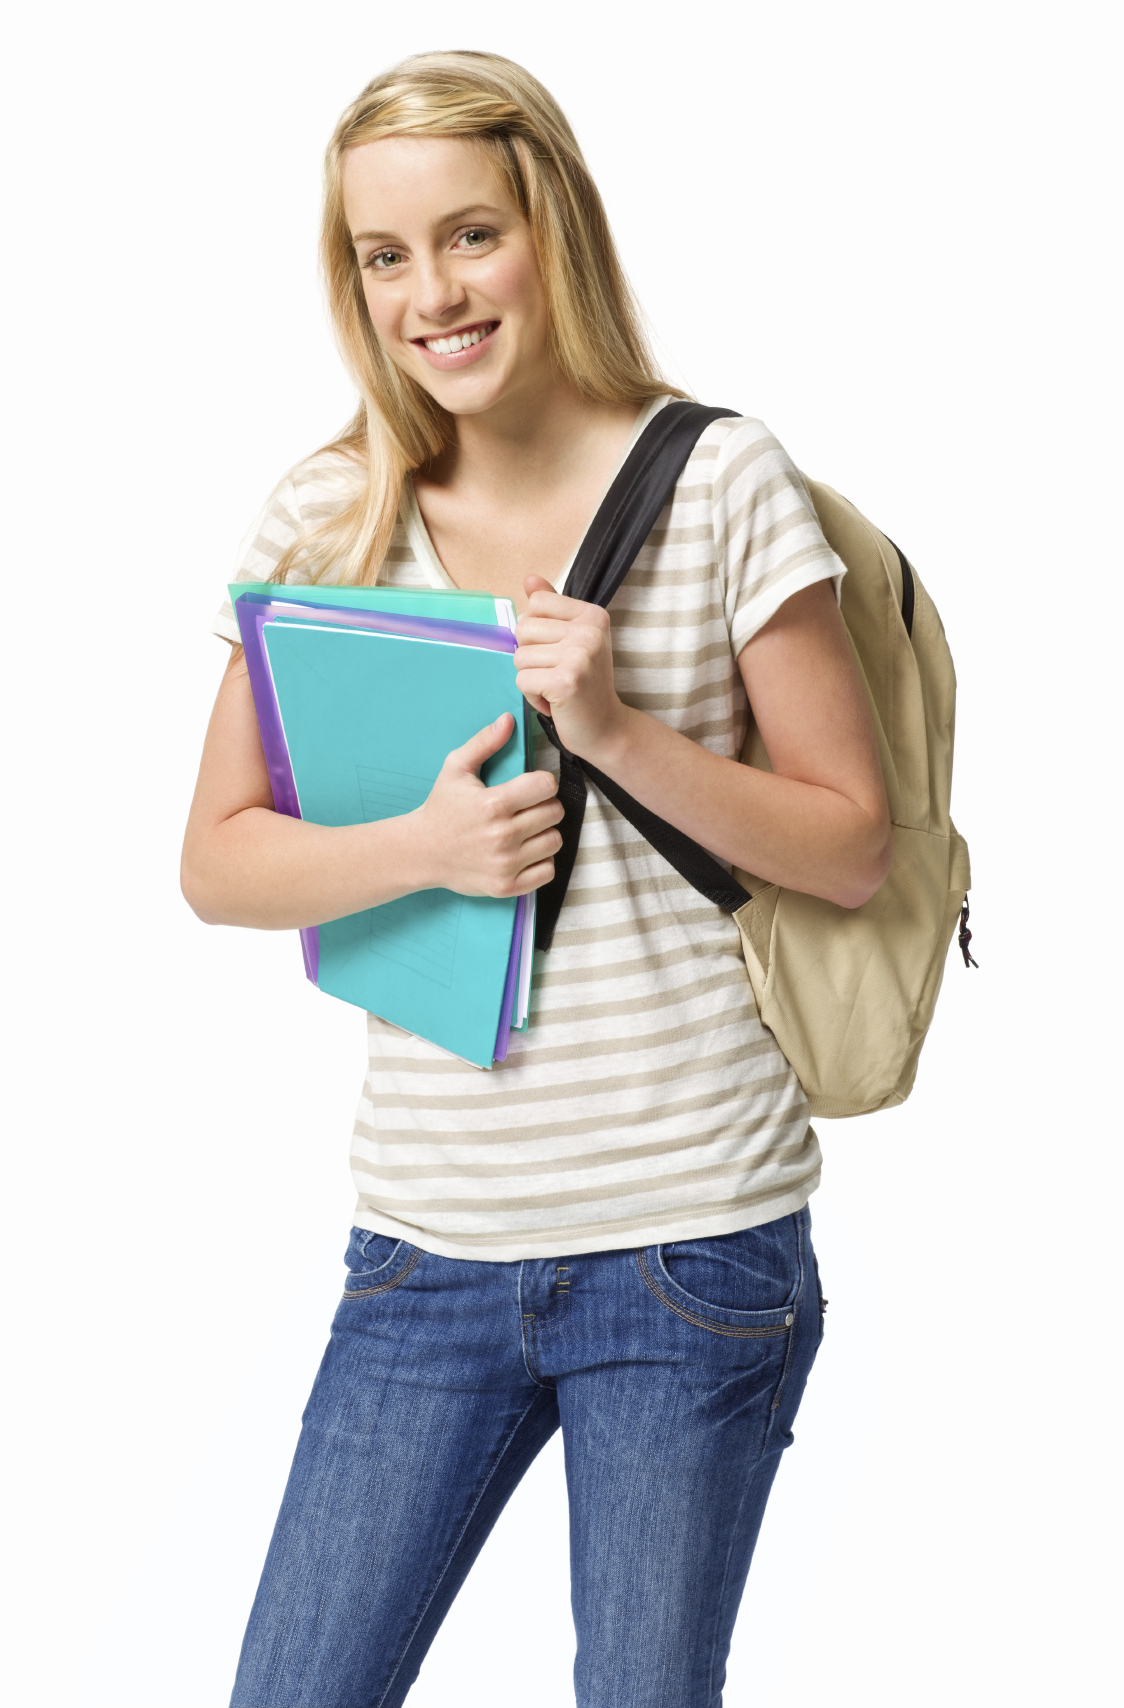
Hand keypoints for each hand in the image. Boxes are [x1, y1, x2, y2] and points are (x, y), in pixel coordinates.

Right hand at [414, 713, 563, 896]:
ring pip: (554, 841)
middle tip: (528, 808)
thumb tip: (508, 720)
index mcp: (493, 804)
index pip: (546, 786)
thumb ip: (484, 742)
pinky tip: (525, 851)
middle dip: (545, 806)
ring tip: (527, 829)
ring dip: (545, 833)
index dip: (542, 783)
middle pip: (554, 813)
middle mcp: (502, 835)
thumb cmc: (440, 808)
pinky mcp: (506, 885)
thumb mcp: (455, 768)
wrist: (420, 852)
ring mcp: (505, 863)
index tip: (531, 786)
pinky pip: (548, 871)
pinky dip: (541, 861)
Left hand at [513, 575, 630, 763]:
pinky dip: (532, 696)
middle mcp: (589, 631)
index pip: (536, 603)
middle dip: (530, 656)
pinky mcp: (565, 681)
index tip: (558, 650)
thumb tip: (529, 579)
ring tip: (556, 688)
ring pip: (519, 657)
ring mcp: (579, 655)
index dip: (536, 631)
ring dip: (531, 678)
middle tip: (556, 673)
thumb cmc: (585, 685)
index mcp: (592, 615)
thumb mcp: (574, 640)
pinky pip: (522, 680)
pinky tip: (555, 701)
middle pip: (523, 629)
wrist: (606, 728)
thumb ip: (552, 609)